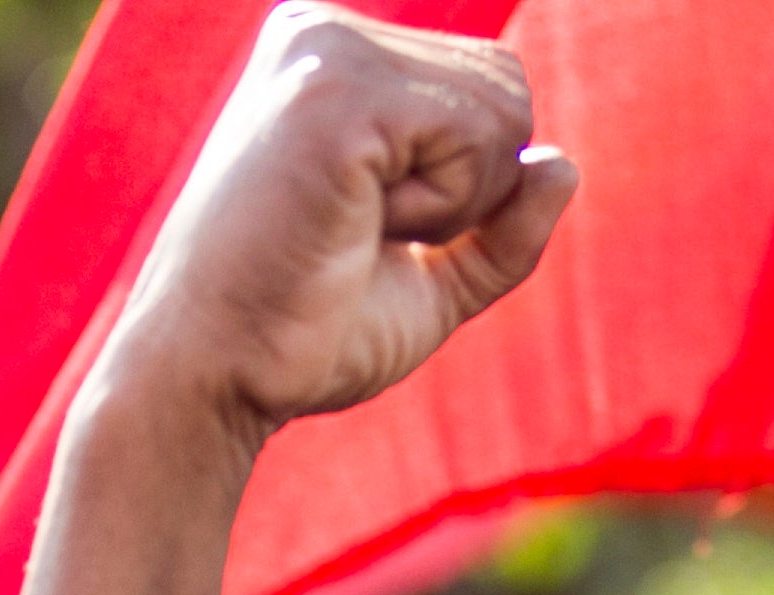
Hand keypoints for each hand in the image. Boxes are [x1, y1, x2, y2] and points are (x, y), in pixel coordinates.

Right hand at [102, 4, 574, 444]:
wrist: (210, 381)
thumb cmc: (301, 336)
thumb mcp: (427, 282)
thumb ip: (501, 228)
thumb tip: (563, 165)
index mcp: (331, 56)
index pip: (486, 84)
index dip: (466, 188)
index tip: (365, 232)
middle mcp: (321, 30)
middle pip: (508, 84)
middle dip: (470, 191)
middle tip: (361, 239)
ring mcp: (324, 51)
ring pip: (502, 106)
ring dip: (453, 205)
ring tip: (349, 233)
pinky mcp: (335, 92)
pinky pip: (474, 138)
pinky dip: (438, 211)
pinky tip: (351, 230)